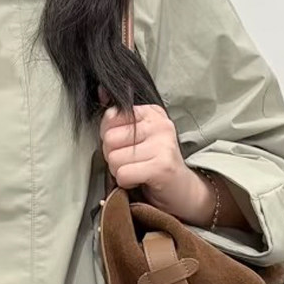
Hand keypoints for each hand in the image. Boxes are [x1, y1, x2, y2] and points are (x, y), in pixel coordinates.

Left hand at [99, 102, 217, 223]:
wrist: (182, 191)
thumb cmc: (155, 164)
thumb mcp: (139, 137)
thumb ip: (119, 119)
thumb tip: (100, 93)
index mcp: (152, 113)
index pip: (111, 116)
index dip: (109, 137)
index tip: (124, 147)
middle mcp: (159, 125)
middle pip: (109, 139)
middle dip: (113, 156)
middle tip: (131, 163)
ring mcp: (162, 145)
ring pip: (114, 159)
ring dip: (120, 171)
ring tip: (138, 171)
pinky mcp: (161, 166)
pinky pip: (123, 174)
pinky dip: (126, 183)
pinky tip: (140, 181)